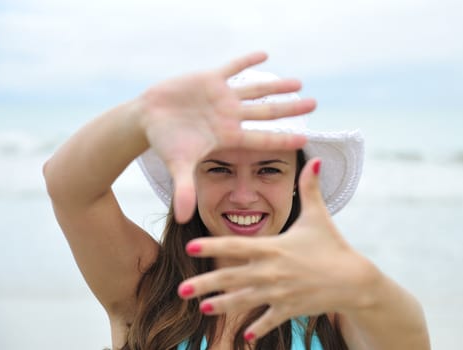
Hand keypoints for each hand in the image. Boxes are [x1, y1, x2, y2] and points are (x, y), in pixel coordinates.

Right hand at [137, 52, 315, 222]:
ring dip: (276, 86)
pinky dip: (247, 60)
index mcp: (227, 136)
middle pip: (267, 112)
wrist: (148, 120)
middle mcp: (230, 116)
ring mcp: (221, 97)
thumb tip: (184, 219)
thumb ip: (185, 190)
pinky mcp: (209, 79)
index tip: (306, 138)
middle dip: (291, 109)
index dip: (283, 139)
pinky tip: (264, 54)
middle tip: (314, 105)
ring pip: (255, 89)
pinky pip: (232, 67)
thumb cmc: (165, 143)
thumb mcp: (178, 166)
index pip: (261, 139)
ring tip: (298, 83)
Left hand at [177, 158, 378, 340]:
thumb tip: (318, 159)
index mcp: (273, 247)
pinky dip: (257, 328)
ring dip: (222, 306)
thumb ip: (311, 188)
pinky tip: (244, 337)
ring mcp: (280, 292)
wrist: (354, 279)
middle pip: (231, 277)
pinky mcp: (290, 309)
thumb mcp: (319, 215)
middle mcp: (272, 271)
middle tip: (181, 290)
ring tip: (202, 309)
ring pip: (244, 301)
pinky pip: (269, 320)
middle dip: (205, 284)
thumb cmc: (333, 245)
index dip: (212, 246)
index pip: (236, 245)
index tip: (190, 247)